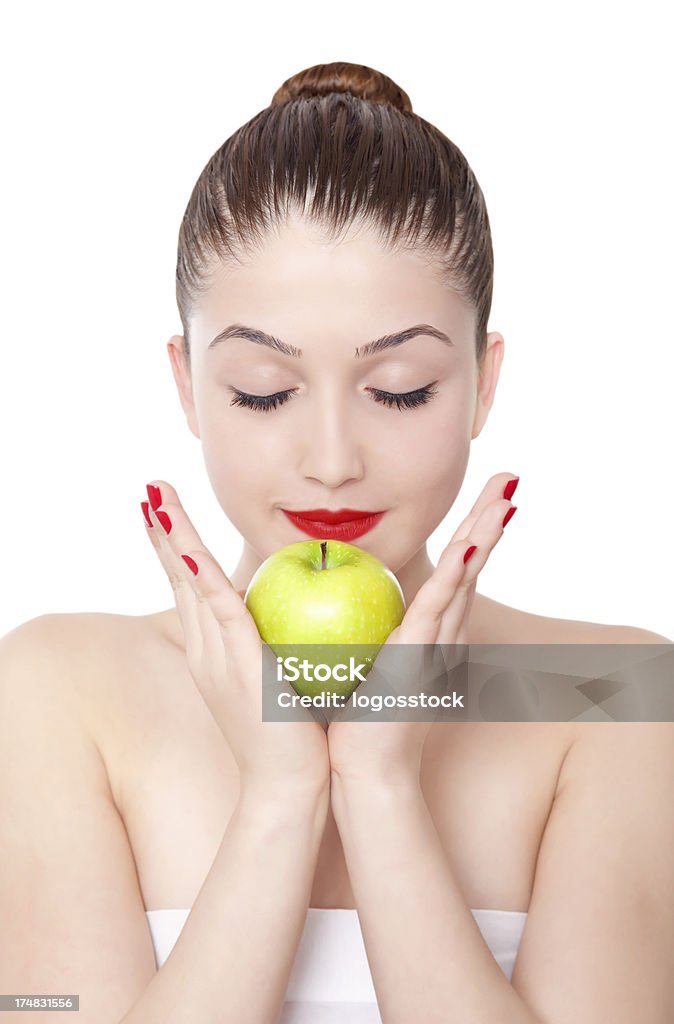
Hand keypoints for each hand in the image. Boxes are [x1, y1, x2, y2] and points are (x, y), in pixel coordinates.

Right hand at [141, 480, 329, 795]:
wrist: (289, 785)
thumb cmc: (297, 736)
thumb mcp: (286, 679)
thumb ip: (286, 645)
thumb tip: (311, 616)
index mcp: (215, 652)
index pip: (195, 588)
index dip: (181, 550)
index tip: (171, 514)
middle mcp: (205, 649)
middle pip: (180, 578)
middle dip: (164, 533)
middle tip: (150, 491)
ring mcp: (214, 656)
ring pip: (190, 583)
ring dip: (172, 539)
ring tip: (156, 500)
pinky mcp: (234, 664)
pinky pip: (218, 609)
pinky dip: (201, 576)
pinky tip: (190, 549)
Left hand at [327, 472, 518, 783]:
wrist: (364, 770)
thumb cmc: (354, 719)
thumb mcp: (360, 660)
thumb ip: (360, 628)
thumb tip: (332, 598)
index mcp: (429, 632)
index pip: (453, 570)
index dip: (471, 531)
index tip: (482, 495)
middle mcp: (442, 634)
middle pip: (471, 564)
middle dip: (489, 519)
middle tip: (508, 477)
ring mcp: (435, 645)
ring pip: (465, 577)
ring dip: (485, 534)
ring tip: (504, 495)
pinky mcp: (420, 658)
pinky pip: (437, 609)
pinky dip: (456, 577)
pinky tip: (469, 546)